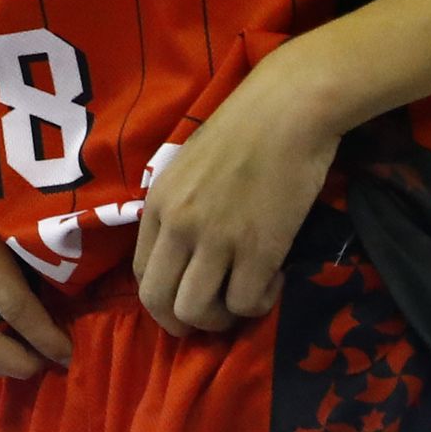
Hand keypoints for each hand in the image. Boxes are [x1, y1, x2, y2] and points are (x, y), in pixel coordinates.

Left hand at [132, 47, 340, 336]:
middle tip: (214, 315)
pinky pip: (246, 304)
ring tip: (245, 295)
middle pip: (160, 304)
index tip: (190, 296)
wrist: (289, 108)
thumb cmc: (246, 126)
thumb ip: (180, 206)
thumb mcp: (190, 165)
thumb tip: (184, 248)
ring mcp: (217, 239)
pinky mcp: (259, 249)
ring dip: (222, 318)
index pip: (141, 275)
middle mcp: (179, 225)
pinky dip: (259, 303)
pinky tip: (274, 278)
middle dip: (184, 324)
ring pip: (198, 313)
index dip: (164, 299)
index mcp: (160, 203)